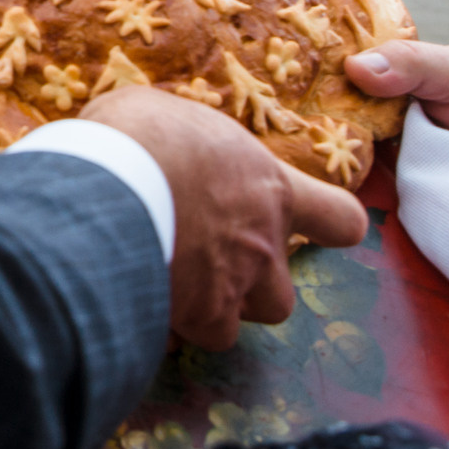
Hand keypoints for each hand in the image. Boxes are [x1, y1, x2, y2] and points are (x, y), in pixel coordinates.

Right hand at [80, 86, 366, 349]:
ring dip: (220, 310)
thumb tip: (158, 139)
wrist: (109, 183)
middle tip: (207, 263)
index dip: (331, 228)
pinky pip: (201, 335)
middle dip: (250, 287)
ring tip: (176, 287)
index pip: (339, 218)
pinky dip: (179, 325)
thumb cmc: (136, 136)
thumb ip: (181, 139)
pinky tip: (147, 304)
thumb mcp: (163, 113)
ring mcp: (237, 283)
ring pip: (246, 317)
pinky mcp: (202, 314)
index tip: (316, 228)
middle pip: (283, 290)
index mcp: (269, 186)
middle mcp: (264, 242)